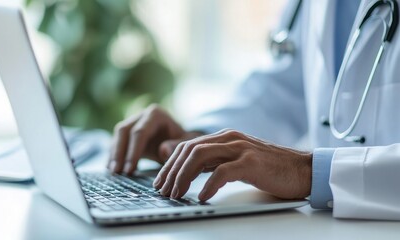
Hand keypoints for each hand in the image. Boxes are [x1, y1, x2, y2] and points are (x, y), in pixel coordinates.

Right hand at [108, 104, 202, 173]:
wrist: (177, 137)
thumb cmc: (181, 141)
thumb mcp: (184, 144)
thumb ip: (176, 146)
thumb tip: (162, 150)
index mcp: (155, 114)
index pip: (140, 132)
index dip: (133, 151)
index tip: (130, 169)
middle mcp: (141, 115)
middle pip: (124, 131)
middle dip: (119, 152)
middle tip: (117, 171)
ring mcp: (133, 121)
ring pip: (118, 135)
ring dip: (114, 153)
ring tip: (114, 172)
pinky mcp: (127, 130)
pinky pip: (116, 141)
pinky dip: (114, 154)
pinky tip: (112, 168)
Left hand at [153, 129, 311, 200]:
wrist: (302, 169)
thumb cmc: (270, 168)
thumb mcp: (236, 160)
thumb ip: (213, 160)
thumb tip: (188, 168)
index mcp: (224, 137)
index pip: (188, 146)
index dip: (170, 163)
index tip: (161, 181)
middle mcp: (230, 138)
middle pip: (189, 149)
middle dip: (171, 170)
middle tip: (163, 190)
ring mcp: (241, 148)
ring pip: (200, 156)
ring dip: (183, 176)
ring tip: (176, 194)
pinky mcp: (251, 162)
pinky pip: (223, 171)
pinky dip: (208, 184)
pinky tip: (202, 196)